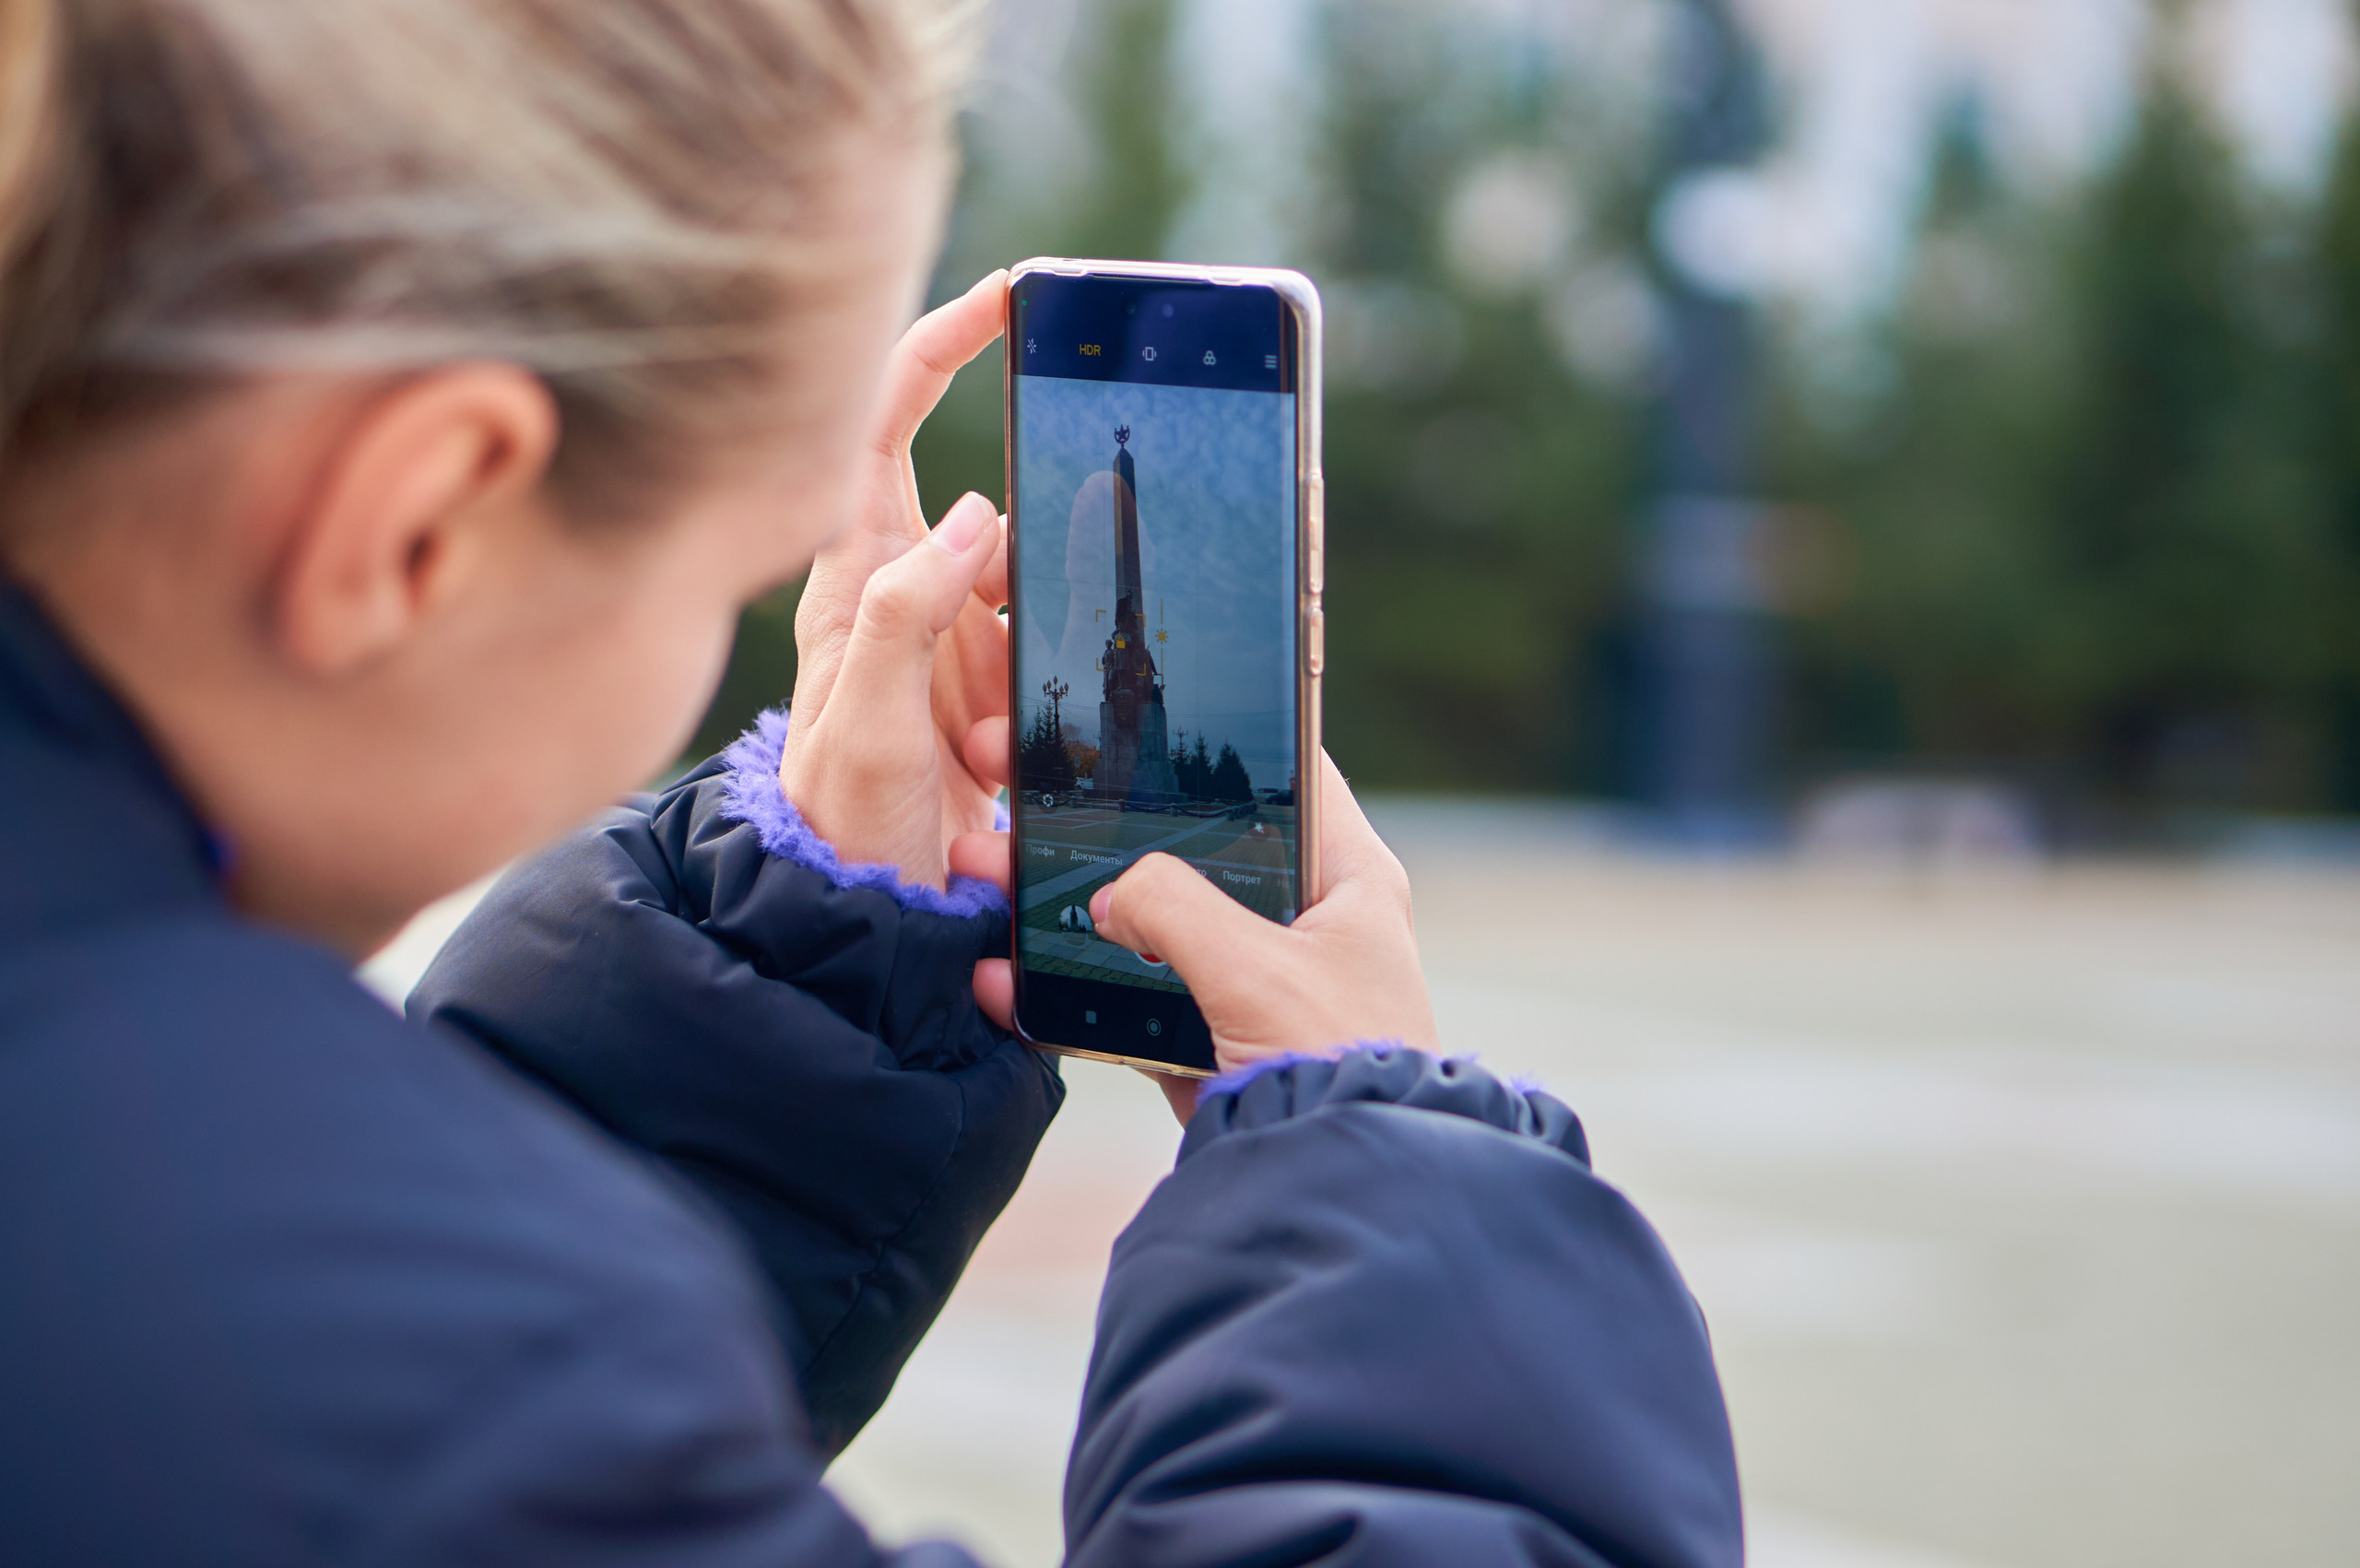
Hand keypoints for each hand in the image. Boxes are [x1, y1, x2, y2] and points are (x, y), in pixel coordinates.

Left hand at [781, 272, 1012, 887]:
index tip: (1012, 295)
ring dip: (1032, 669)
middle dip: (1030, 574)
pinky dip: (1046, 710)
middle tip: (1005, 672)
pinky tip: (999, 781)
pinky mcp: (984, 688)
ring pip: (1033, 595)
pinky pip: (1046, 658)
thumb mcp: (869, 722)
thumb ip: (910, 613)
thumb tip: (976, 513)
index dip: (945, 341)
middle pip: (993, 514)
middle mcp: (901, 588)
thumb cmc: (838, 824)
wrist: (851, 918)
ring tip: (982, 762)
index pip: (890, 417)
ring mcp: (946, 639)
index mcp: (854, 570)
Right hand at [965, 754, 1439, 1121]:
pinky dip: (1061, 991)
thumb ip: (1172, 905)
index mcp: (1347, 878)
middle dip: (1089, 825)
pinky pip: (1123, 1001)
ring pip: (1143, 923)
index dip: (1209, 732)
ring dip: (1059, 906)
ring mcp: (1249, 985)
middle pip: (1185, 845)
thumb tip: (1111, 893)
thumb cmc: (1336, 1068)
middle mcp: (1304, 922)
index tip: (1124, 710)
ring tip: (979, 876)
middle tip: (1010, 789)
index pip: (1283, 769)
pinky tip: (995, 976)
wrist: (1338, 1197)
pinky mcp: (1207, 1044)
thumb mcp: (1254, 967)